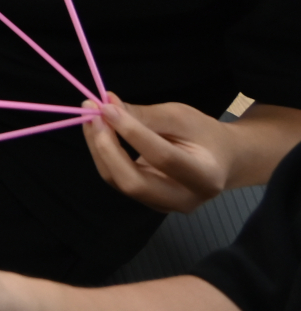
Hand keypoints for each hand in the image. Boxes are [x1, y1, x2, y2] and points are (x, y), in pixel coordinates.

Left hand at [82, 94, 231, 213]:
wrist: (220, 159)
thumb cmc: (203, 134)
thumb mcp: (182, 117)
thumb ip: (147, 115)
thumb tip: (108, 105)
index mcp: (205, 177)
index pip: (162, 157)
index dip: (131, 132)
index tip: (107, 106)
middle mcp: (184, 200)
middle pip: (134, 183)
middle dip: (107, 147)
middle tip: (93, 114)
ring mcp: (163, 205)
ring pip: (120, 182)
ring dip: (98, 148)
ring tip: (91, 118)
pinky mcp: (146, 201)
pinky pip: (117, 179)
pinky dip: (103, 154)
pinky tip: (98, 132)